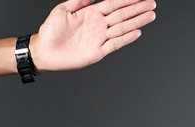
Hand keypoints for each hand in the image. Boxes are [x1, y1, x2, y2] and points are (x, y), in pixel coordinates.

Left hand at [30, 0, 156, 72]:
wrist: (41, 51)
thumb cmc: (49, 31)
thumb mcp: (63, 10)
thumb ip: (79, 0)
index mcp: (92, 13)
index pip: (115, 4)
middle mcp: (98, 26)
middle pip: (122, 15)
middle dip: (137, 8)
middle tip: (152, 3)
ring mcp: (98, 39)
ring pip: (121, 28)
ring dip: (136, 22)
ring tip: (150, 15)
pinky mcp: (95, 53)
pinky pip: (113, 45)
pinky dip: (124, 39)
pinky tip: (136, 32)